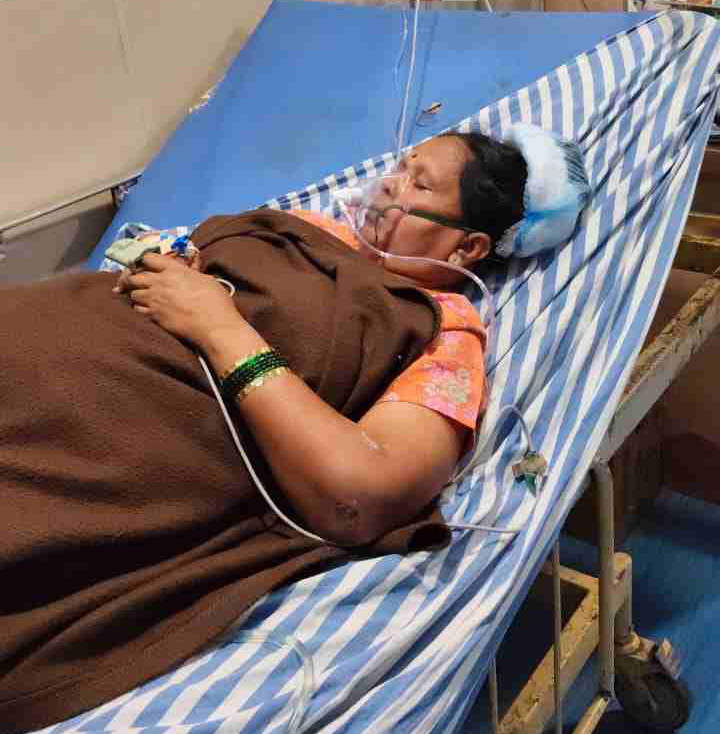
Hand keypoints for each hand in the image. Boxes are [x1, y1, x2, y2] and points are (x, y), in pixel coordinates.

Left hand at [114, 253, 243, 347]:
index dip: (146, 261)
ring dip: (136, 294)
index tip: (147, 265)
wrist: (213, 326)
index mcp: (174, 270)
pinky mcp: (154, 316)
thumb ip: (191, 274)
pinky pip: (137, 309)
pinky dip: (140, 308)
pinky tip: (147, 309)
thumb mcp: (206, 279)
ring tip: (143, 297)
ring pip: (133, 293)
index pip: (148, 258)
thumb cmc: (215, 302)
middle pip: (134, 276)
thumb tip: (189, 272)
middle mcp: (160, 283)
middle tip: (135, 282)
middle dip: (132, 278)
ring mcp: (155, 300)